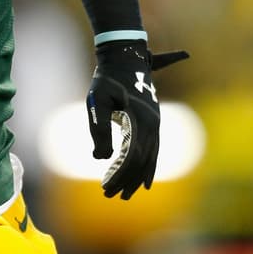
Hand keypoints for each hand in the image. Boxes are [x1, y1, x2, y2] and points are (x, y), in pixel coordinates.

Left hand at [86, 42, 187, 199]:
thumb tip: (100, 158)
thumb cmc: (106, 78)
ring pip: (150, 157)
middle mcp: (152, 124)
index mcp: (140, 120)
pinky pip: (153, 150)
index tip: (105, 189)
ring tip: (125, 194)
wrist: (125, 56)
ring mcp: (155, 123)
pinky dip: (147, 166)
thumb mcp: (97, 101)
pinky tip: (142, 180)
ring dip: (137, 177)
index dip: (119, 175)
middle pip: (142, 161)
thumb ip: (99, 129)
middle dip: (127, 181)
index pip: (131, 157)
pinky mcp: (152, 122)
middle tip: (111, 197)